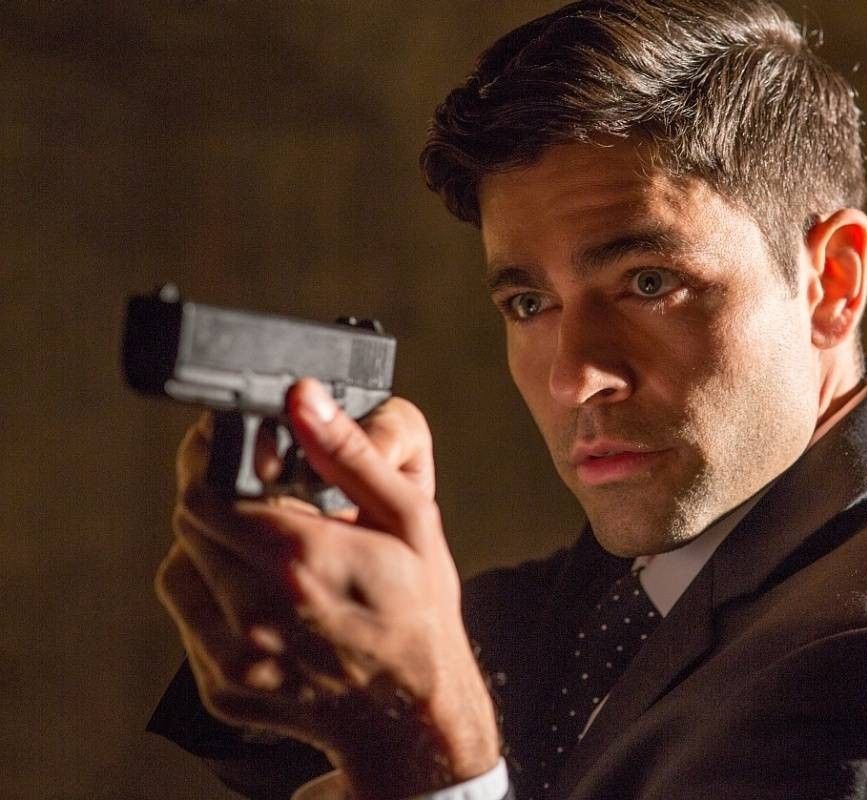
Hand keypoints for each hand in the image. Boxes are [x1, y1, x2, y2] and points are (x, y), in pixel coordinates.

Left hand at [155, 381, 500, 798]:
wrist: (414, 714)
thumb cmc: (418, 610)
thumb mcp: (408, 519)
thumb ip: (349, 453)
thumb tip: (302, 398)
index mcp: (302, 557)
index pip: (204, 492)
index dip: (207, 463)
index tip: (227, 451)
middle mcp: (258, 609)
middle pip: (189, 527)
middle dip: (216, 502)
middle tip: (262, 504)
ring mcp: (235, 656)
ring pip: (181, 571)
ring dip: (210, 550)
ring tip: (265, 553)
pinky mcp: (222, 687)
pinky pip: (189, 621)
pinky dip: (212, 598)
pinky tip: (261, 599)